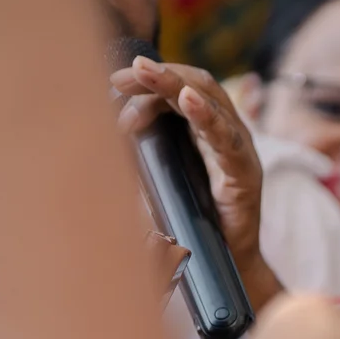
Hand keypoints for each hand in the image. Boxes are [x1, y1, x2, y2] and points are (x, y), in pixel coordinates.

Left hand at [112, 54, 281, 309]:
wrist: (222, 267)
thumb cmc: (188, 225)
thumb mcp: (151, 182)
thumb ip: (134, 158)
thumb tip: (94, 134)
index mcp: (206, 133)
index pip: (181, 90)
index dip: (150, 80)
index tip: (115, 82)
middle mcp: (227, 135)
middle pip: (196, 85)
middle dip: (158, 75)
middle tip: (123, 75)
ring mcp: (240, 152)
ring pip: (211, 101)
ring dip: (174, 84)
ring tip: (145, 72)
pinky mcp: (245, 175)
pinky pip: (228, 140)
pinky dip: (208, 116)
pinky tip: (187, 100)